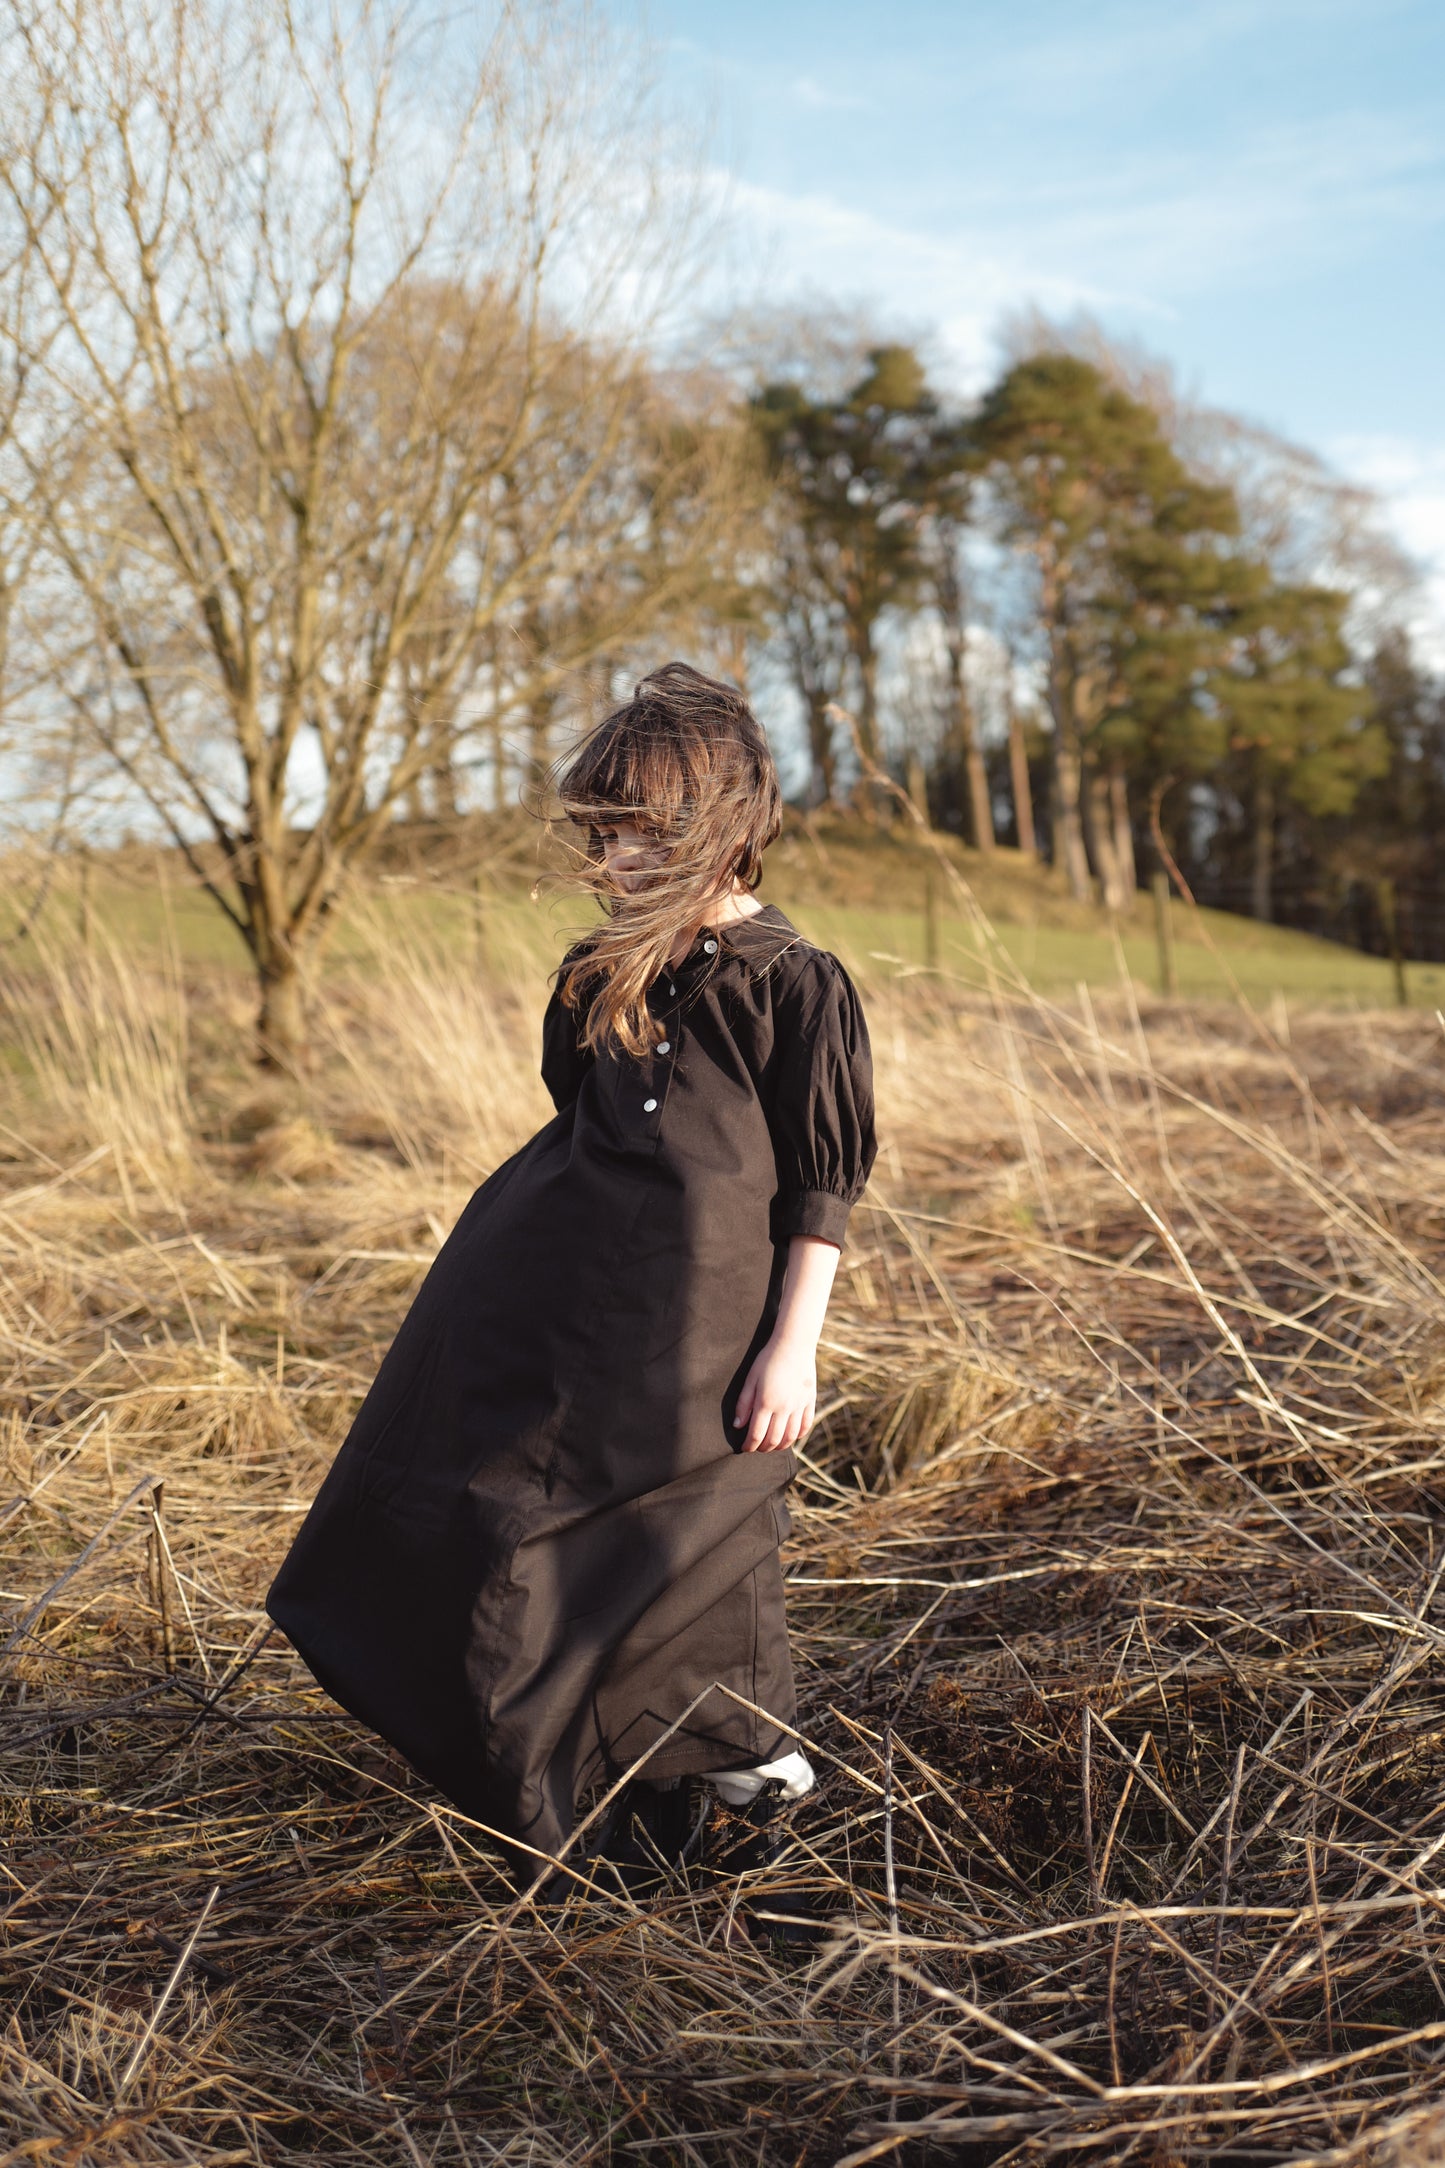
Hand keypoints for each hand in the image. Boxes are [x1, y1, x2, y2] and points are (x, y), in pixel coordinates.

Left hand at [733, 1333, 816, 1452]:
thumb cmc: (768, 1359)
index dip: (749, 1445)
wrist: (794, 1344)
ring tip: (773, 1446)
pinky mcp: (810, 1401)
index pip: (757, 1434)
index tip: (745, 1448)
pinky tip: (791, 1436)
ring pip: (790, 1436)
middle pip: (774, 1439)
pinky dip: (798, 1435)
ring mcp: (799, 1405)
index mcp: (766, 1402)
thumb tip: (738, 1426)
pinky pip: (805, 1425)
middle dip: (763, 1448)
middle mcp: (784, 1408)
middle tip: (757, 1448)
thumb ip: (743, 1404)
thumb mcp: (750, 1379)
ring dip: (781, 1446)